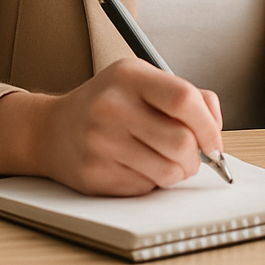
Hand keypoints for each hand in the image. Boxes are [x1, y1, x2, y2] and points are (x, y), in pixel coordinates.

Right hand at [0, 59, 223, 195]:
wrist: (50, 130)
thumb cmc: (107, 104)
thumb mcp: (141, 82)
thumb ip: (185, 95)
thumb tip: (215, 127)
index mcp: (129, 76)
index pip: (183, 99)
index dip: (208, 125)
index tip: (213, 142)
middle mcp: (112, 106)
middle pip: (181, 142)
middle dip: (196, 157)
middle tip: (191, 157)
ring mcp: (100, 142)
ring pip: (167, 171)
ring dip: (176, 173)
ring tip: (164, 161)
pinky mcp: (94, 174)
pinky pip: (145, 188)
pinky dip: (151, 182)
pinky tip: (136, 167)